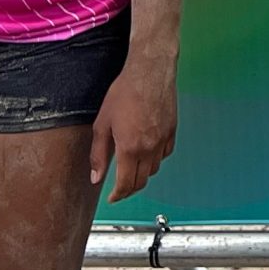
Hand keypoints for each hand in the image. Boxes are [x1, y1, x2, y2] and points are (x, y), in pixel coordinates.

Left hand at [89, 48, 177, 202]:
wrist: (150, 72)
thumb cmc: (124, 93)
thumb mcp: (102, 124)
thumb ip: (99, 154)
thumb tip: (96, 177)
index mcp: (130, 148)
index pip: (126, 184)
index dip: (118, 196)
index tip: (112, 198)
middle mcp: (150, 148)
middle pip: (142, 181)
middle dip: (129, 189)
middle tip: (119, 188)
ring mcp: (163, 139)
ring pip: (154, 169)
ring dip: (142, 173)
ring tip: (131, 168)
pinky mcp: (172, 130)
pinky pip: (165, 154)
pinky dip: (155, 159)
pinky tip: (146, 152)